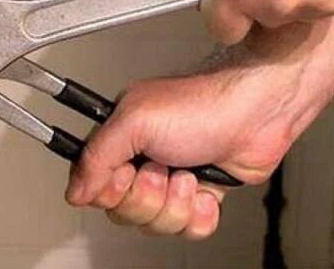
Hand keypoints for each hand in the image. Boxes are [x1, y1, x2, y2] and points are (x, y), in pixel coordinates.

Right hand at [65, 22, 327, 238]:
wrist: (258, 112)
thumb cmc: (204, 104)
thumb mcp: (137, 121)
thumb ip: (96, 155)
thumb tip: (75, 190)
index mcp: (121, 135)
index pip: (93, 184)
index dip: (110, 190)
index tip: (128, 173)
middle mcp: (144, 157)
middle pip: (123, 210)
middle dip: (147, 197)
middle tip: (163, 169)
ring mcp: (172, 177)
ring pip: (155, 224)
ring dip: (175, 204)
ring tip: (190, 174)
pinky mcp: (200, 194)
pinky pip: (187, 229)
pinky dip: (199, 215)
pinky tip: (207, 190)